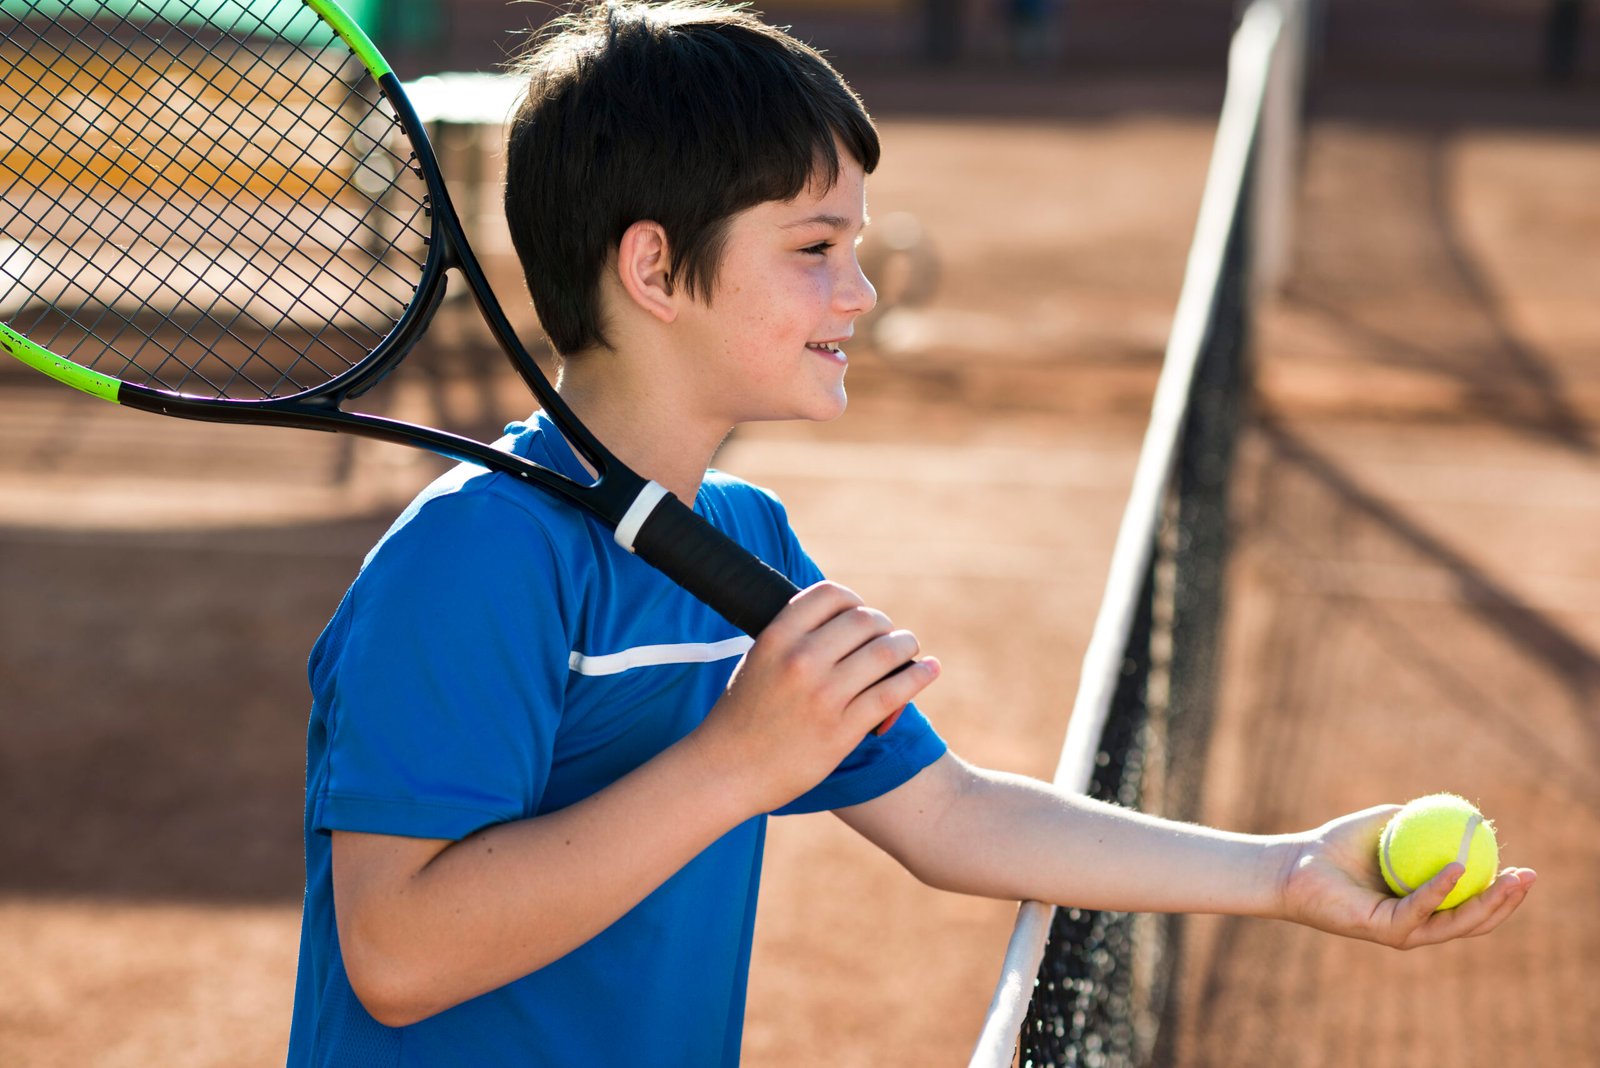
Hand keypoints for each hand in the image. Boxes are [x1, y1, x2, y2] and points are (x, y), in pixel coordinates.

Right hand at [690, 581, 939, 813]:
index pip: (830, 594)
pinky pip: (893, 692)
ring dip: (906, 645)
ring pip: (885, 652)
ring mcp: (824, 695)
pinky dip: (919, 675)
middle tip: (887, 637)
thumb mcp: (757, 661)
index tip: (859, 614)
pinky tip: (929, 669)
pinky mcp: (843, 729)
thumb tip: (841, 620)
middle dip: (883, 625)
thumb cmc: (742, 717)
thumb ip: (793, 638)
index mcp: (777, 637)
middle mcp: (801, 660)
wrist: (726, 771)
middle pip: (865, 620)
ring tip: (911, 649)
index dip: (853, 601)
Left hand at [1274, 805, 1536, 948]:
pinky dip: (1441, 889)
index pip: (1472, 903)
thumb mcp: (1386, 824)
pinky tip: (1459, 869)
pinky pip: (1419, 909)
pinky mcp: (1385, 930)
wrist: (1297, 864)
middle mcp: (1417, 923)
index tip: (1523, 867)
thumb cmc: (1337, 845)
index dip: (1502, 891)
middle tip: (1529, 875)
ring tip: (1510, 879)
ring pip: (1456, 923)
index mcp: (1422, 904)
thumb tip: (1461, 813)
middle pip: (1474, 919)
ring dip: (1488, 902)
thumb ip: (1420, 821)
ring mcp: (1403, 930)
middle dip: (1507, 901)